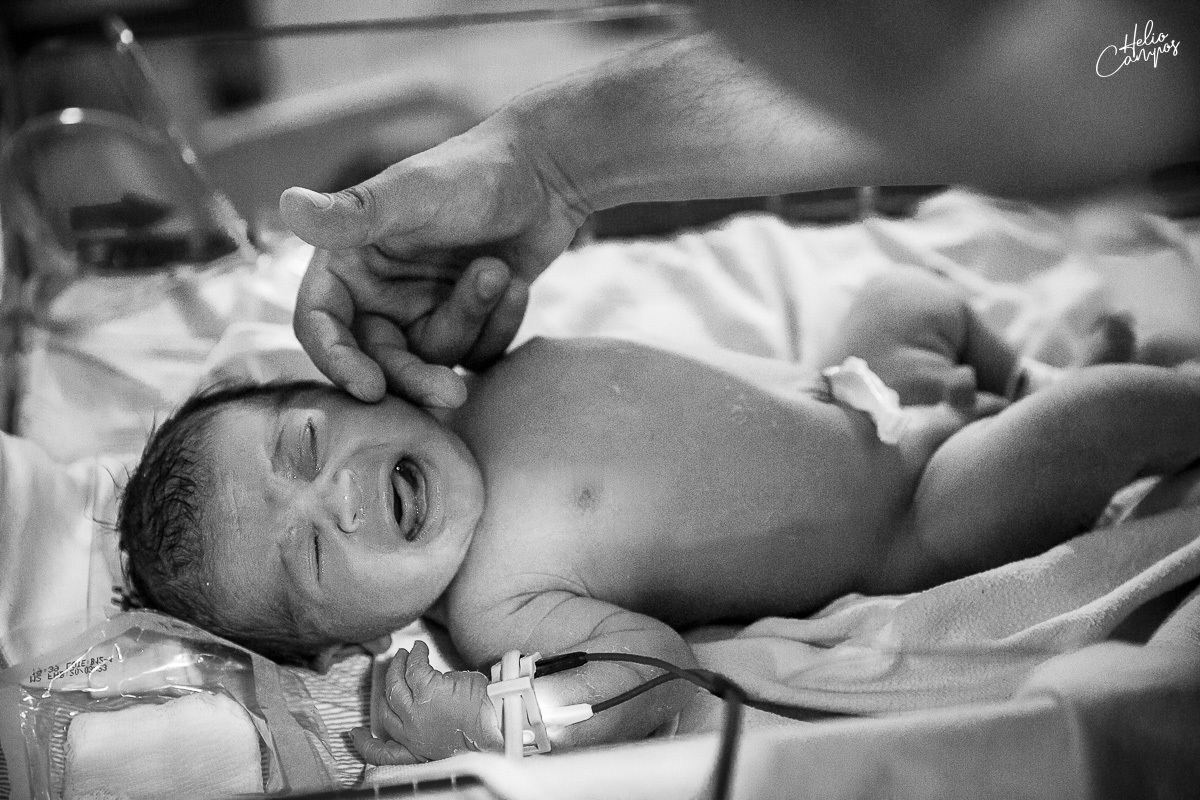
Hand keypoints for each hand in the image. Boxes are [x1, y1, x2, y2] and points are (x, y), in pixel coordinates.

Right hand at [282, 114, 587, 405]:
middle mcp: (379, 292)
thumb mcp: (414, 193)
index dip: (338, 361)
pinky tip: (517, 286)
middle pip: (379, 360)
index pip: (321, 324)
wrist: (547, 175)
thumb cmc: (475, 172)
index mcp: (349, 261)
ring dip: (470, 321)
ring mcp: (424, 310)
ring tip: (499, 272)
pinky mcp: (466, 321)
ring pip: (433, 359)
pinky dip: (499, 327)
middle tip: (452, 393)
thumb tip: (288, 205)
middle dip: (415, 376)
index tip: (370, 389)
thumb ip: (355, 213)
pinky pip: (475, 355)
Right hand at [349, 640, 501, 764]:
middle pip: (386, 710)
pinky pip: (414, 666)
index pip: (383, 754)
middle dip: (385, 688)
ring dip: (397, 666)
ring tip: (403, 655)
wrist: (499, 725)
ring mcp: (417, 711)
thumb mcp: (449, 742)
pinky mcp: (429, 689)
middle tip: (389, 671)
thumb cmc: (483, 732)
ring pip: (395, 684)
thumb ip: (432, 732)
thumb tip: (430, 710)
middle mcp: (412, 733)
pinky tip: (419, 649)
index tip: (357, 735)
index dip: (366, 745)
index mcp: (417, 750)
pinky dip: (415, 655)